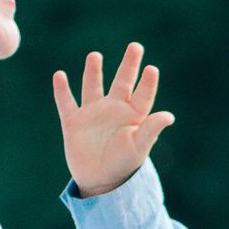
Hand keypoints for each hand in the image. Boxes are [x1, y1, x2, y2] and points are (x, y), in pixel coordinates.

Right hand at [53, 42, 173, 194]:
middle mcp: (114, 110)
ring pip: (93, 86)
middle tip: (136, 46)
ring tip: (95, 56)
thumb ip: (150, 130)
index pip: (142, 94)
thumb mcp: (138, 148)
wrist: (100, 182)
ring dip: (93, 71)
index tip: (151, 69)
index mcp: (133, 115)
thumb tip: (169, 116)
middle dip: (129, 64)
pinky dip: (62, 90)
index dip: (147, 82)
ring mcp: (93, 114)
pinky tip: (59, 75)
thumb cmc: (123, 165)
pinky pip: (66, 102)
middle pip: (122, 82)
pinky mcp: (74, 122)